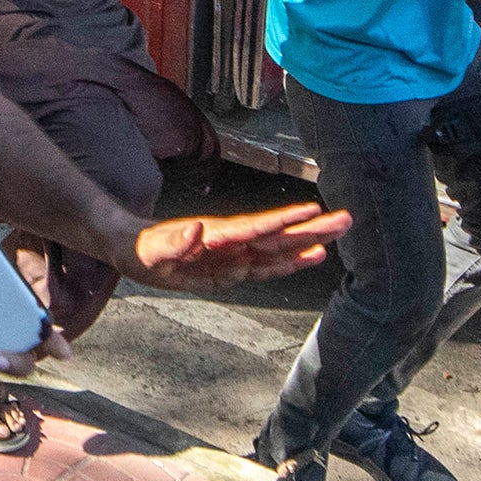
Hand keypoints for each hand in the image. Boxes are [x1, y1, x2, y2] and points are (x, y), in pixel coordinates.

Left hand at [130, 199, 345, 288]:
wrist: (134, 251)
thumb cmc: (142, 250)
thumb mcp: (152, 251)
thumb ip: (176, 243)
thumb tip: (198, 230)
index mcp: (216, 237)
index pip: (256, 228)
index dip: (284, 221)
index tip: (313, 211)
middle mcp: (231, 243)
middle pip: (277, 236)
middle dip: (310, 229)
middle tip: (346, 220)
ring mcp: (233, 255)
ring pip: (277, 250)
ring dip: (306, 244)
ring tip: (337, 238)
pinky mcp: (231, 269)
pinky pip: (264, 266)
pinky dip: (288, 262)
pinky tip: (310, 256)